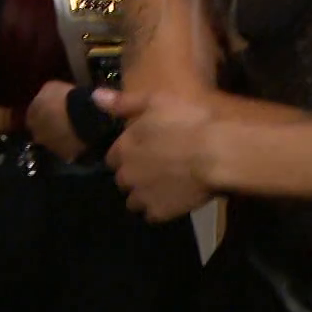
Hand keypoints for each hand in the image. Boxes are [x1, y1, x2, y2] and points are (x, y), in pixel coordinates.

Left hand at [26, 81, 85, 160]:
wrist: (85, 117)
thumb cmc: (67, 97)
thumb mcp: (51, 87)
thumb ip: (44, 95)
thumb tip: (45, 99)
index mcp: (30, 115)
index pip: (32, 113)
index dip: (42, 110)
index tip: (51, 107)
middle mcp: (36, 133)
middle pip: (40, 129)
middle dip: (48, 125)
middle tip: (61, 119)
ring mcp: (49, 146)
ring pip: (52, 140)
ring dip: (58, 135)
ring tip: (71, 128)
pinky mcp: (64, 155)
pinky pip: (65, 148)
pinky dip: (69, 143)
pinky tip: (77, 137)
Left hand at [95, 89, 215, 221]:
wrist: (216, 153)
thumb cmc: (187, 121)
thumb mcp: (154, 101)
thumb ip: (122, 102)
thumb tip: (94, 96)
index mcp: (123, 148)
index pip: (113, 158)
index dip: (128, 155)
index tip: (143, 151)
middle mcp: (126, 174)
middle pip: (123, 180)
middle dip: (135, 175)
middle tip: (157, 168)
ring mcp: (142, 196)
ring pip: (134, 201)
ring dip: (144, 194)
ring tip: (165, 187)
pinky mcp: (159, 213)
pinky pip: (152, 214)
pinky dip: (160, 208)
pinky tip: (174, 199)